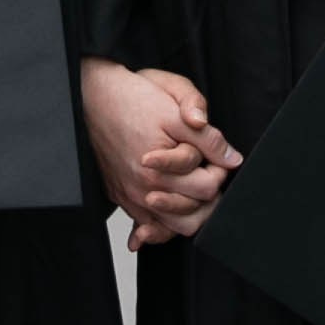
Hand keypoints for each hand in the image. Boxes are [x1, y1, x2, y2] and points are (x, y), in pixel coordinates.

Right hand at [82, 57, 239, 246]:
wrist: (92, 97)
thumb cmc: (133, 98)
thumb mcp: (176, 107)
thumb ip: (208, 137)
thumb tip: (232, 158)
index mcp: (159, 169)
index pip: (207, 188)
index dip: (218, 168)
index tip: (213, 153)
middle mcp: (143, 189)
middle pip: (194, 215)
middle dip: (206, 192)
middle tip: (204, 168)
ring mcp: (131, 196)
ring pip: (173, 228)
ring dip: (188, 211)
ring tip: (190, 185)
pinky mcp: (121, 197)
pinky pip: (147, 227)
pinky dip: (160, 227)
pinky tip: (167, 212)